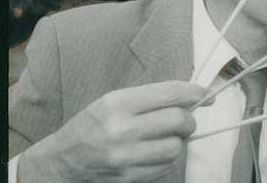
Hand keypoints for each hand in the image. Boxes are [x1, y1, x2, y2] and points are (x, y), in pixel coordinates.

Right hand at [22, 81, 204, 182]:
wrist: (61, 161)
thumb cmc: (91, 127)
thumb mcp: (113, 103)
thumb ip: (151, 98)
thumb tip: (195, 95)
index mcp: (117, 104)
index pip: (170, 94)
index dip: (194, 92)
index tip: (205, 94)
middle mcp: (121, 129)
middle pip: (178, 120)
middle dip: (188, 119)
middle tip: (183, 120)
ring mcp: (125, 156)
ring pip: (176, 146)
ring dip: (178, 142)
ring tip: (165, 138)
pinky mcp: (129, 176)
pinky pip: (166, 166)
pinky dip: (166, 159)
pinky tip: (154, 153)